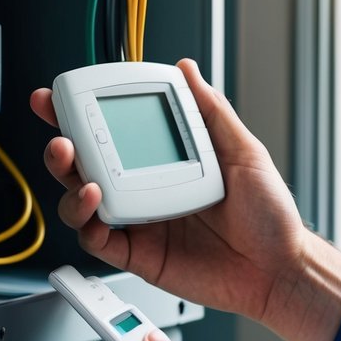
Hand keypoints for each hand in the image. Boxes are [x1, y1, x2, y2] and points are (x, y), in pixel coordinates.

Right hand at [30, 59, 340, 340]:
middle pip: (88, 164)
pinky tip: (96, 206)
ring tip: (80, 174)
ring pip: (83, 200)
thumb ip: (211, 111)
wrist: (279, 269)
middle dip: (63, 146)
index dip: (83, 115)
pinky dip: (88, 223)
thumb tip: (188, 70)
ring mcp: (140, 223)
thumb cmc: (269, 217)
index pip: (115, 132)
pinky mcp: (139, 256)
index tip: (63, 97)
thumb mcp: (245, 152)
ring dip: (71, 184)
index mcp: (168, 160)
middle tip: (61, 136)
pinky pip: (99, 241)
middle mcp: (147, 188)